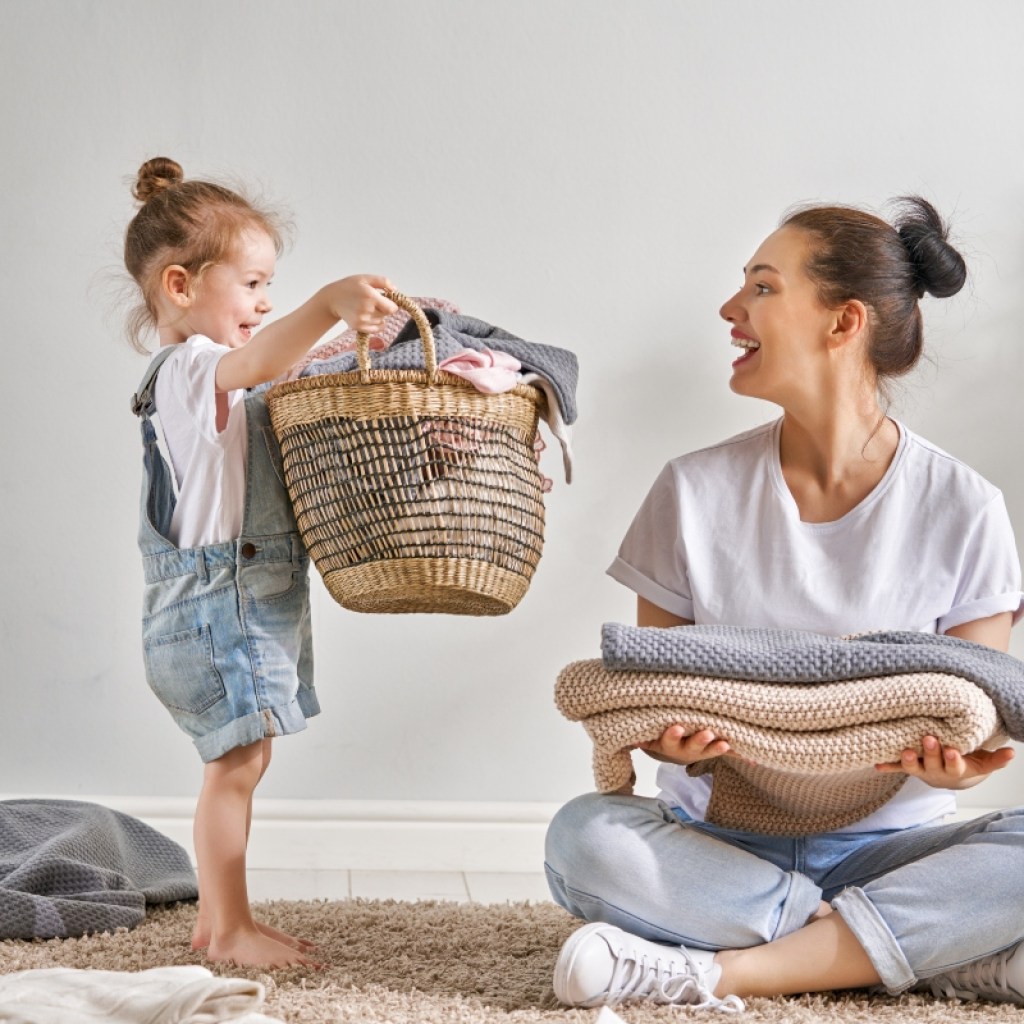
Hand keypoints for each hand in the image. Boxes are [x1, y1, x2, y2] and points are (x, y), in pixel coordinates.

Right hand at [323, 275, 397, 333]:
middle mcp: (366, 309)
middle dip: (383, 308)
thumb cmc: (350, 286)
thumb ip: (383, 281)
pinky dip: (375, 323)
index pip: (392, 309)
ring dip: (378, 316)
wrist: (332, 299)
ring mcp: (362, 320)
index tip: (385, 300)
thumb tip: (395, 290)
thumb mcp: (365, 278)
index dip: (391, 304)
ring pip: (381, 321)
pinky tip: (367, 315)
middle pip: (386, 314)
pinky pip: (376, 329)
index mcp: (370, 296)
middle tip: (372, 301)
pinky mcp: (358, 327)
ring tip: (366, 307)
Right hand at [638, 726, 732, 765]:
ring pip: (709, 751)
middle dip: (700, 741)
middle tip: (708, 733)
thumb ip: (640, 734)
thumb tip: (629, 732)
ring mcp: (700, 751)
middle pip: (692, 747)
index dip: (673, 735)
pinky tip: (752, 759)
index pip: (669, 740)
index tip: (677, 728)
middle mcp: (685, 750)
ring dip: (718, 748)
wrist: (672, 751)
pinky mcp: (713, 751)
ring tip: (725, 744)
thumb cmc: (659, 736)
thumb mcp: (648, 736)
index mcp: (668, 745)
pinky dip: (740, 755)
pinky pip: (728, 754)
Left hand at [875, 735, 1014, 789]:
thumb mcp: (983, 764)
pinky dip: (887, 766)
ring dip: (908, 760)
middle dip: (930, 752)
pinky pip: (896, 768)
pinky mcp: (908, 767)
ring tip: (905, 751)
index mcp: (954, 769)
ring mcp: (921, 769)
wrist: (952, 778)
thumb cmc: (968, 764)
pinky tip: (876, 765)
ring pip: (913, 767)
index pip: (954, 764)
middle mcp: (935, 771)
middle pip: (932, 763)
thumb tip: (1012, 752)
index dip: (952, 759)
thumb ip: (996, 759)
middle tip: (929, 739)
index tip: (952, 750)